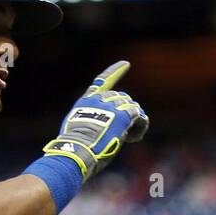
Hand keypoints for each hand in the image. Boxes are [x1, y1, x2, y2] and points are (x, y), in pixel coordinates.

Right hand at [41, 61, 149, 180]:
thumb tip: (104, 128)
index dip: (115, 72)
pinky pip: (140, 116)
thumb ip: (89, 122)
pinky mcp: (123, 116)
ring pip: (132, 106)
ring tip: (128, 138)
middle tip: (124, 133)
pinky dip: (140, 127)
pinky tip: (133, 139)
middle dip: (126, 112)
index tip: (126, 64)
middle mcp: (99, 100)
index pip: (102, 81)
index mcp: (86, 101)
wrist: (77, 150)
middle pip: (122, 97)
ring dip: (134, 122)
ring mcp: (111, 106)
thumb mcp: (76, 129)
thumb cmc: (75, 148)